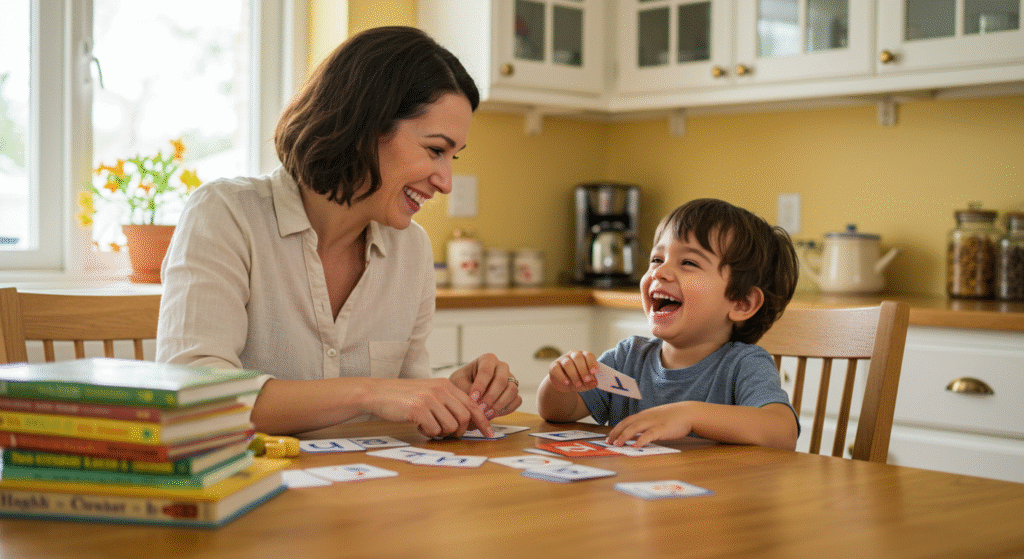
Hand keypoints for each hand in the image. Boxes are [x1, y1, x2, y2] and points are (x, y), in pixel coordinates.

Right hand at [365, 377, 492, 438]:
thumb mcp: (429, 393)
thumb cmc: (403, 397)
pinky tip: (418, 426)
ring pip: (450, 426)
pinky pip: (434, 429)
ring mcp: (430, 398)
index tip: (489, 434)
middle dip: (459, 431)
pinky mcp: (418, 408)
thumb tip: (465, 422)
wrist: (377, 393)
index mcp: (446, 385)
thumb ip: (447, 402)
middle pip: (464, 418)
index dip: (483, 421)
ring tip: (428, 427)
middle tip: (447, 434)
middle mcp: (440, 389)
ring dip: (441, 433)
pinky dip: (428, 433)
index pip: (472, 405)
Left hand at [449, 353, 521, 420]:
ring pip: (512, 390)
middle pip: (501, 380)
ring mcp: (510, 379)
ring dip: (499, 404)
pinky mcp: (514, 392)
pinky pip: (517, 400)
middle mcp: (501, 367)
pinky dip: (507, 409)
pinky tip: (494, 414)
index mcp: (487, 360)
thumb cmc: (461, 385)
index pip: (487, 371)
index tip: (473, 398)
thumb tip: (477, 402)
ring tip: (486, 414)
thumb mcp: (458, 383)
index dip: (480, 385)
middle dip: (490, 397)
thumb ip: (466, 390)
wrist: (467, 394)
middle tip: (480, 409)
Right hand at [547, 350, 598, 392]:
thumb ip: (591, 383)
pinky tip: (567, 383)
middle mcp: (573, 355)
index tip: (594, 372)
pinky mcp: (553, 366)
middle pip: (578, 357)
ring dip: (574, 375)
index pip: (588, 355)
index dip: (591, 362)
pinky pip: (556, 369)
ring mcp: (562, 359)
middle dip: (583, 370)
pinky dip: (562, 376)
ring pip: (567, 363)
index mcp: (583, 356)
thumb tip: (594, 383)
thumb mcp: (585, 383)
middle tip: (586, 380)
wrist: (564, 385)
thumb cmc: (578, 380)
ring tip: (578, 385)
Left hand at [606, 402, 693, 447]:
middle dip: (616, 432)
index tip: (609, 436)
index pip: (626, 421)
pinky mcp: (662, 429)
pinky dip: (641, 440)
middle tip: (608, 442)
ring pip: (635, 428)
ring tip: (617, 444)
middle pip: (627, 424)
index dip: (616, 428)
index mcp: (645, 415)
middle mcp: (646, 417)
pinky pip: (649, 434)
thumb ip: (647, 424)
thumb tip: (637, 435)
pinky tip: (635, 446)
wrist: (689, 412)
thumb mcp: (657, 418)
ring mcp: (654, 422)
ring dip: (624, 436)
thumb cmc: (673, 417)